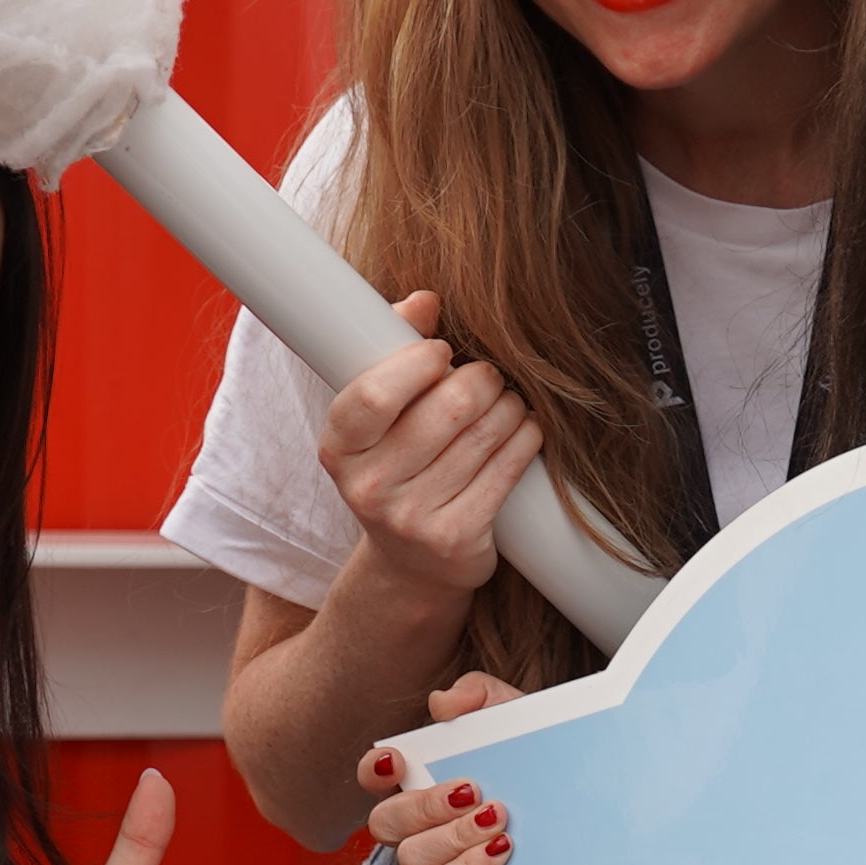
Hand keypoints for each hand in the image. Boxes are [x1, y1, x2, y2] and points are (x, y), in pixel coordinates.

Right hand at [318, 294, 542, 600]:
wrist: (412, 564)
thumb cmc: (399, 465)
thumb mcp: (381, 416)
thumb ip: (394, 349)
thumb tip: (426, 300)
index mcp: (338, 448)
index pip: (374, 393)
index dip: (418, 363)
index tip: (441, 353)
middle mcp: (368, 487)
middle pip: (447, 407)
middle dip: (481, 379)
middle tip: (488, 377)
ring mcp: (411, 519)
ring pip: (485, 433)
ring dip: (509, 406)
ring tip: (507, 402)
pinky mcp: (456, 538)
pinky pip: (507, 468)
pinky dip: (526, 438)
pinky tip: (524, 430)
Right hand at [355, 678, 525, 864]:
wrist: (592, 818)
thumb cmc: (542, 768)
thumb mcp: (519, 721)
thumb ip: (480, 695)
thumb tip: (442, 703)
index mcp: (427, 780)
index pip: (377, 777)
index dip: (373, 770)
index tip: (397, 760)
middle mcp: (424, 827)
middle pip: (385, 823)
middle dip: (424, 806)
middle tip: (472, 791)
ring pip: (412, 858)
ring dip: (453, 836)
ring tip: (498, 818)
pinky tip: (501, 849)